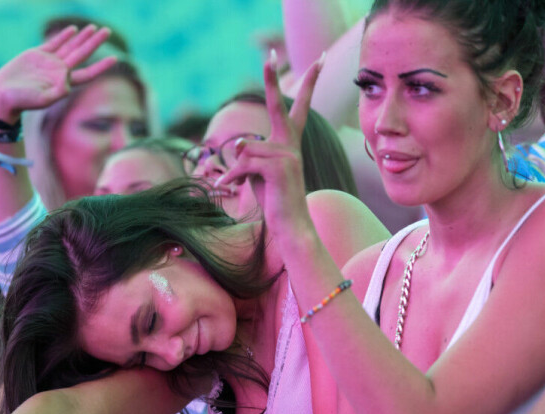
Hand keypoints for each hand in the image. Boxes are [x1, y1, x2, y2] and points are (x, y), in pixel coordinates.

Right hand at [0, 24, 118, 121]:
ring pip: (70, 46)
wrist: (2, 96)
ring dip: (82, 37)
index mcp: (63, 83)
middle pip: (82, 54)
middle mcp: (59, 71)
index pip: (88, 73)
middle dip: (95, 42)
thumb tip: (68, 83)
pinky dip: (64, 36)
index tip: (115, 58)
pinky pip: (54, 43)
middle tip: (107, 31)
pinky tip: (72, 30)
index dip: (101, 66)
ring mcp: (48, 62)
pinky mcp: (36, 55)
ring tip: (94, 28)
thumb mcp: (41, 100)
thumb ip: (56, 92)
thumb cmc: (21, 101)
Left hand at [215, 52, 323, 239]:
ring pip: (245, 147)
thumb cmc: (274, 201)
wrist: (291, 227)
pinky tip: (225, 188)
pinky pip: (243, 163)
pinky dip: (231, 177)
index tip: (319, 58)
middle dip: (271, 79)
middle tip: (268, 55)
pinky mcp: (278, 169)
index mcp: (290, 143)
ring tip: (237, 184)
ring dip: (235, 168)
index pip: (299, 108)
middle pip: (277, 106)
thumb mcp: (258, 172)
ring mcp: (287, 156)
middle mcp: (291, 145)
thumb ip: (249, 154)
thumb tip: (239, 144)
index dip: (309, 83)